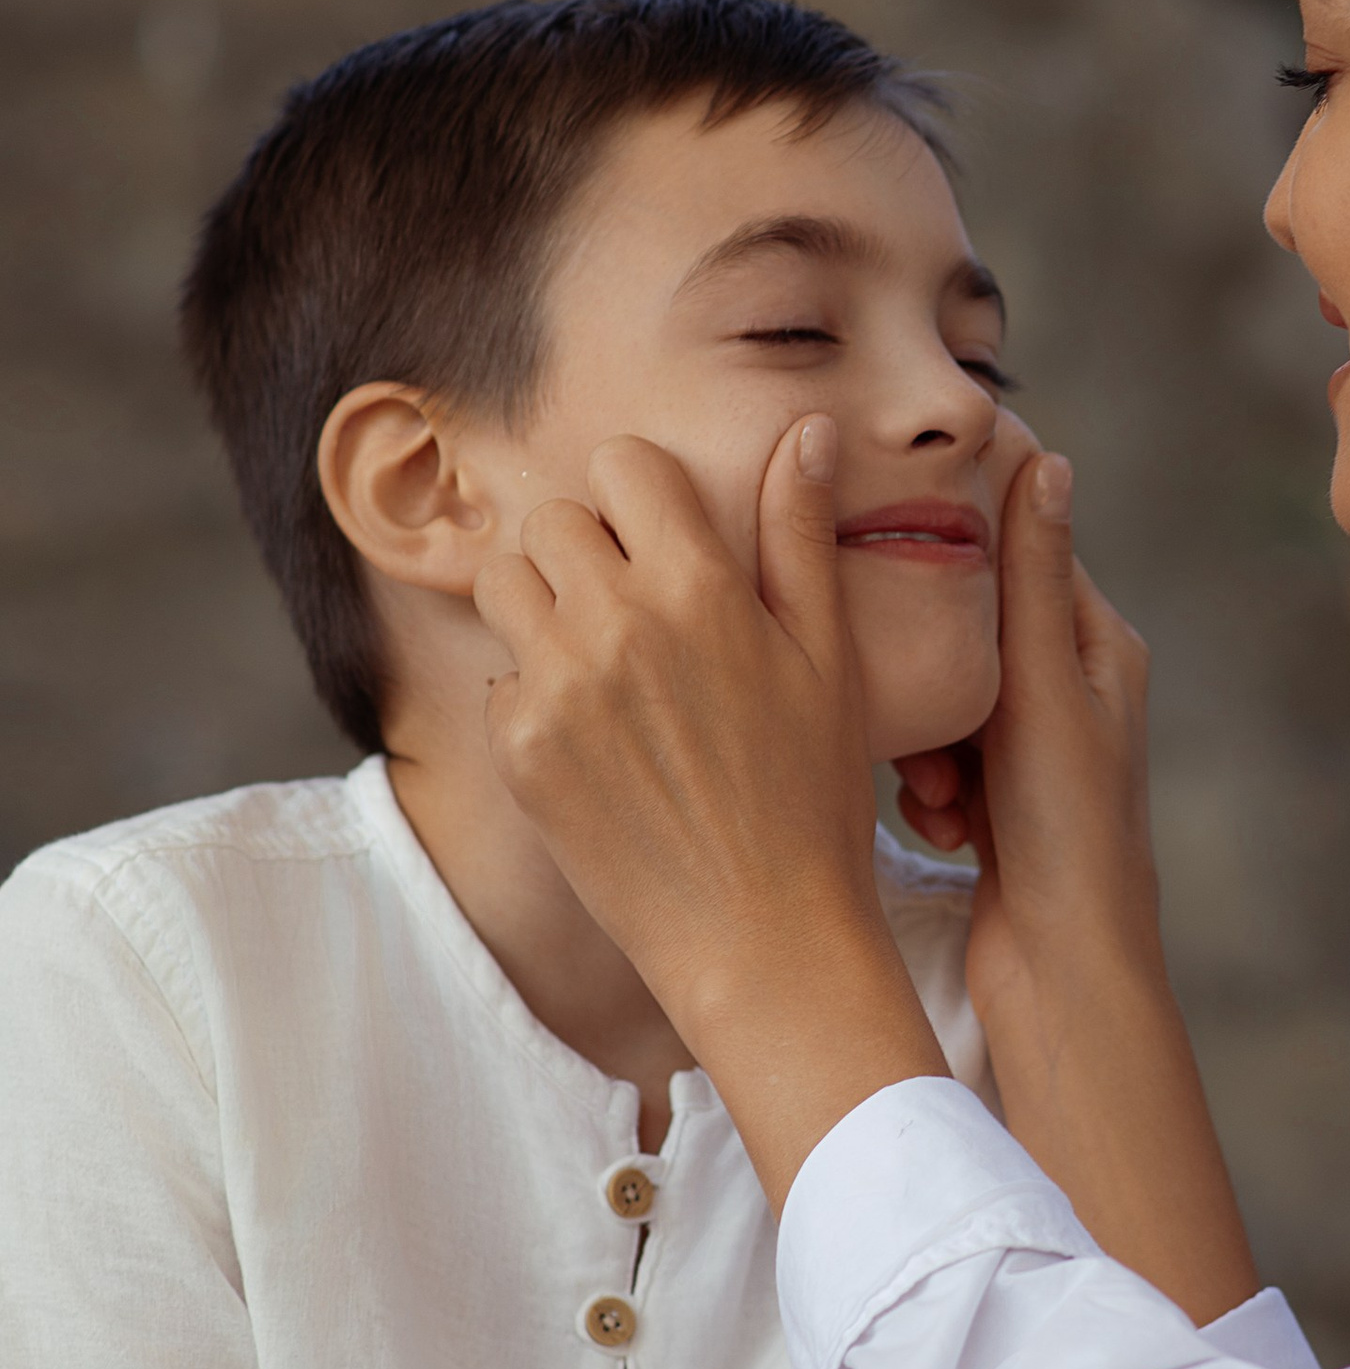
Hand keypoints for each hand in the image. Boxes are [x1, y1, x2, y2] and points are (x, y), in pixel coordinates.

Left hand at [474, 423, 945, 1188]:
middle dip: (589, 546)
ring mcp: (559, 688)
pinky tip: (596, 737)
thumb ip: (802, 535)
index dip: (643, 492)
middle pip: (552, 519)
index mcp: (701, 586)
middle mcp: (617, 624)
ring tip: (602, 654)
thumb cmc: (815, 796)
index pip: (624, 464)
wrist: (763, 938)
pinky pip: (499, 677)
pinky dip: (534, 693)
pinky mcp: (521, 751)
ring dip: (544, 603)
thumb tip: (808, 430)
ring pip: (505, 582)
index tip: (665, 535)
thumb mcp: (830, 656)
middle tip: (634, 602)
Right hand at [893, 446, 1163, 995]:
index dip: (958, 557)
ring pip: (942, 703)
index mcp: (1097, 648)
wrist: (1063, 972)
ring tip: (938, 795)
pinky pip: (936, 763)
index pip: (1021, 559)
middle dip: (933, 679)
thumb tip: (1048, 459)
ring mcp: (1031, 752)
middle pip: (968, 635)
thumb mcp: (1043, 688)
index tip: (892, 545)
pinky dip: (929, 793)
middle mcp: (1070, 692)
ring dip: (927, 746)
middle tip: (931, 734)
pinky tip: (938, 831)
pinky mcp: (996, 804)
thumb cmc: (1067, 830)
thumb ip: (1032, 578)